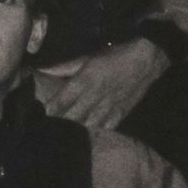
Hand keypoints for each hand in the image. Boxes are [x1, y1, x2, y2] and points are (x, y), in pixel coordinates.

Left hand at [36, 38, 169, 131]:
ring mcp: (108, 107)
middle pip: (71, 116)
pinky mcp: (121, 113)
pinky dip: (95, 130)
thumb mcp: (86, 58)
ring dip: (75, 127)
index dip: (49, 110)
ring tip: (66, 130)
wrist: (146, 59)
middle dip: (60, 121)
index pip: (61, 101)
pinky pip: (104, 127)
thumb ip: (63, 68)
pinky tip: (88, 131)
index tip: (42, 112)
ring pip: (86, 124)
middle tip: (51, 124)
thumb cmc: (113, 56)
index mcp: (84, 81)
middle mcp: (94, 96)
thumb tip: (41, 70)